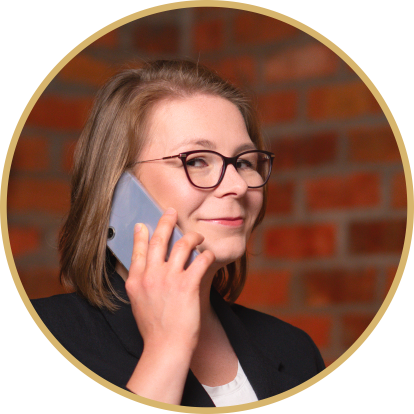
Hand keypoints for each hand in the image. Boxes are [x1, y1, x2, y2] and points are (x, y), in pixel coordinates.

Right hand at [125, 207, 214, 353]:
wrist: (166, 347)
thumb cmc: (155, 328)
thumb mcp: (137, 303)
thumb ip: (140, 282)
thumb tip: (144, 267)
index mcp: (136, 280)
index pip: (138, 250)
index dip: (141, 235)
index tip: (144, 224)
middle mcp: (150, 275)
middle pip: (158, 240)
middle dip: (166, 222)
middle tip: (172, 212)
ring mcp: (168, 279)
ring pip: (182, 245)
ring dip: (192, 237)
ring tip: (198, 236)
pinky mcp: (187, 284)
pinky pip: (200, 260)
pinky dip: (206, 255)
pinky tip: (209, 255)